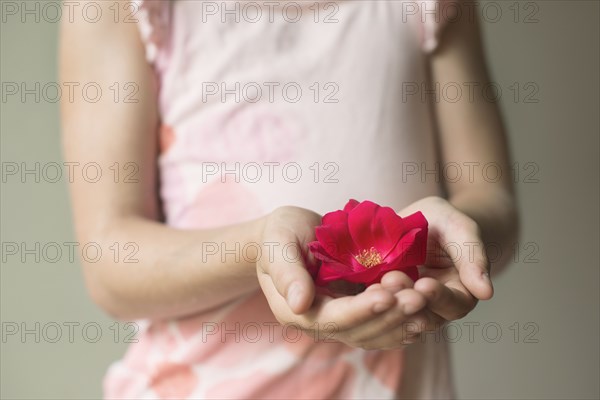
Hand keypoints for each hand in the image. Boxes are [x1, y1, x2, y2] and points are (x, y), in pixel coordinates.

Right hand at [256, 206, 429, 348]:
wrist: (288, 234)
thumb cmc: (279, 234)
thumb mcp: (278, 243)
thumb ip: (286, 272)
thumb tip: (299, 303)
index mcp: (297, 311)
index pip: (333, 319)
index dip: (362, 310)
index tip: (387, 295)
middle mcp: (319, 322)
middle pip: (359, 331)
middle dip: (390, 316)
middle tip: (418, 298)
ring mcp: (340, 319)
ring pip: (375, 333)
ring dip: (401, 321)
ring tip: (426, 302)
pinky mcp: (356, 310)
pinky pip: (381, 324)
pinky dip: (402, 321)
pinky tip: (424, 311)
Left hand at [380, 196, 492, 341]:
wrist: (416, 222)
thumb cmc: (444, 222)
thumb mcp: (459, 227)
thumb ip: (472, 255)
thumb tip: (486, 292)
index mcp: (460, 293)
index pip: (454, 303)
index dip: (439, 296)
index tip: (424, 284)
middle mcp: (434, 307)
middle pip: (424, 316)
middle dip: (408, 299)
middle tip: (392, 280)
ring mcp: (407, 305)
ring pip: (399, 315)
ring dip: (388, 302)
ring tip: (376, 283)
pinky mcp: (384, 300)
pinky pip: (379, 308)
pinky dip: (372, 300)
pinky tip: (363, 288)